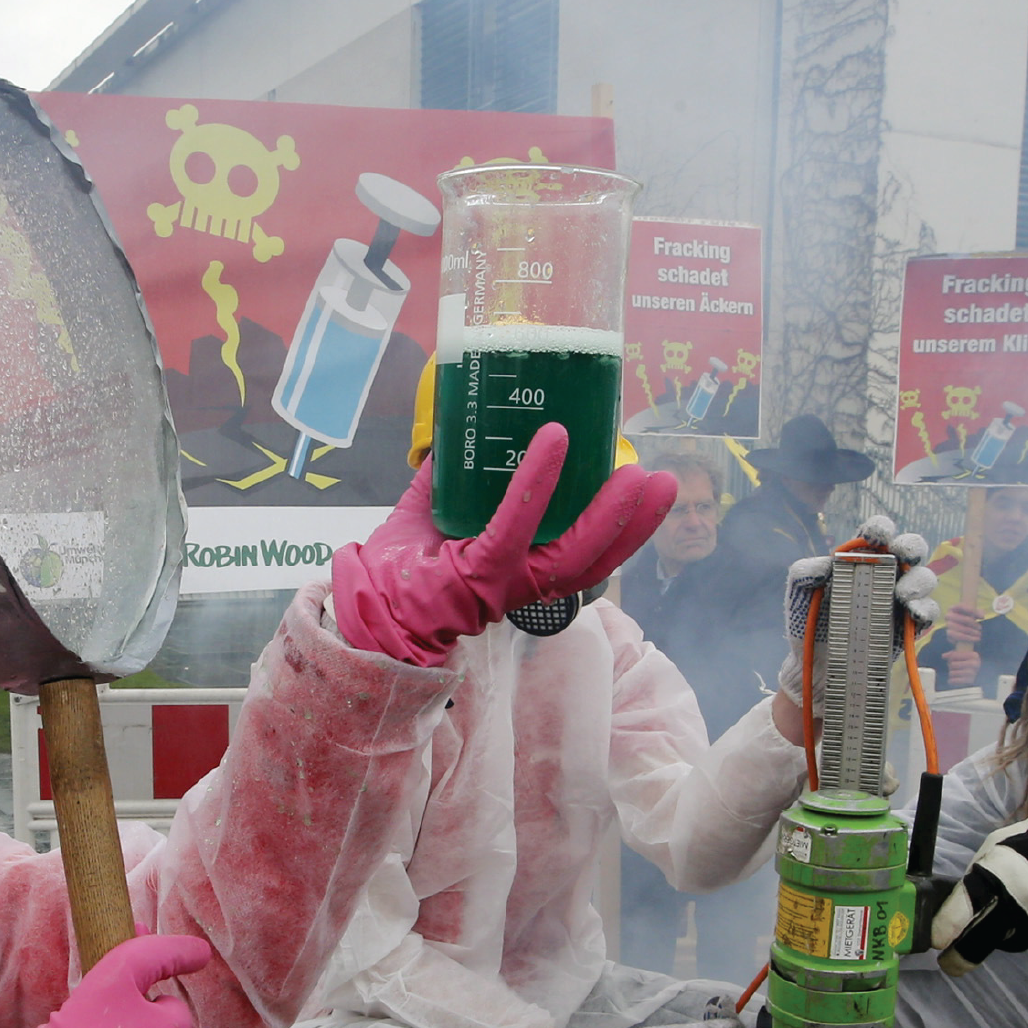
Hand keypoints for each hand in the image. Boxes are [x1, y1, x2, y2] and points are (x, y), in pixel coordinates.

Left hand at [331, 428, 676, 667]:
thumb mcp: (433, 509)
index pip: (585, 553)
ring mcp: (504, 583)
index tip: (644, 486)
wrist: (362, 603)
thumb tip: (461, 424)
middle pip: (596, 559)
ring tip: (636, 473)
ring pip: (573, 553)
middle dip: (636, 524)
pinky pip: (515, 525)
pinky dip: (536, 482)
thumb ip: (452, 474)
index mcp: (522, 571)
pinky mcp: (479, 573)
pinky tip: (554, 442)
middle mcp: (522, 583)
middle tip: (664, 481)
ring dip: (609, 512)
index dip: (620, 525)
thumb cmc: (400, 567)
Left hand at [776, 517, 937, 701]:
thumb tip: (825, 563)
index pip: (877, 533)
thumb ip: (804, 571)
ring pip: (923, 578)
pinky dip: (925, 609)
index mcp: (860, 558)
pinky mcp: (908, 625)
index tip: (877, 538)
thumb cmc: (808, 618)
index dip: (881, 529)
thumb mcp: (799, 591)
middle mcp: (885, 573)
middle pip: (910, 548)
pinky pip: (928, 612)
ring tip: (903, 594)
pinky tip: (913, 613)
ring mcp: (899, 598)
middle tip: (903, 555)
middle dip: (911, 546)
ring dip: (918, 581)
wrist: (815, 662)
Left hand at [928, 792, 1027, 976]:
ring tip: (1008, 914)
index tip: (936, 942)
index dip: (944, 929)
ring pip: (1006, 942)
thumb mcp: (993, 852)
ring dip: (1000, 936)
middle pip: (978, 943)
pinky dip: (1024, 932)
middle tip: (950, 965)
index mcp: (990, 880)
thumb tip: (958, 902)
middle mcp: (1010, 908)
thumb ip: (976, 879)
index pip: (959, 912)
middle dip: (960, 957)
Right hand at [945, 602, 982, 646]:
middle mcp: (948, 616)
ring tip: (979, 635)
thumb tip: (981, 616)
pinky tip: (974, 639)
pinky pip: (955, 638)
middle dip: (972, 623)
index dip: (970, 610)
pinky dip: (966, 639)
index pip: (960, 606)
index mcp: (953, 608)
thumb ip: (978, 613)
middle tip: (980, 627)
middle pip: (960, 618)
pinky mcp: (949, 636)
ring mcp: (947, 626)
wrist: (962, 627)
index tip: (981, 616)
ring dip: (970, 632)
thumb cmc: (969, 618)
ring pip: (958, 628)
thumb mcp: (974, 613)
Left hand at [945, 644, 981, 684]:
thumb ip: (953, 654)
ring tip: (953, 672)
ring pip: (952, 673)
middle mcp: (975, 664)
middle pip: (952, 664)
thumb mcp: (963, 655)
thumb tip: (943, 656)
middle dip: (950, 665)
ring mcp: (973, 673)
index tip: (951, 659)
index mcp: (974, 655)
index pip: (955, 655)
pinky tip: (951, 680)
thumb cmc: (968, 661)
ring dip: (951, 673)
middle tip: (951, 666)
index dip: (950, 657)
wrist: (979, 673)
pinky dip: (952, 681)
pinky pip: (955, 681)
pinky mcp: (970, 681)